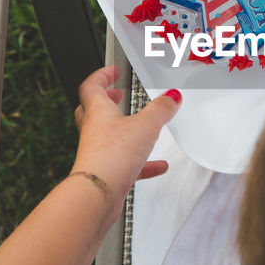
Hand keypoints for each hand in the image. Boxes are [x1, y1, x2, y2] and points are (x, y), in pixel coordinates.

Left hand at [69, 66, 179, 202]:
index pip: (92, 85)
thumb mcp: (145, 126)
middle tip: (117, 95)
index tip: (112, 71)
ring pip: (108, 135)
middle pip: (94, 109)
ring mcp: (98, 152)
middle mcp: (94, 130)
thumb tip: (171, 96)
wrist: (97, 194)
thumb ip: (161, 110)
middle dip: (107, 99)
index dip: (102, 75)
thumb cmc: (110, 157)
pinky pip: (125, 162)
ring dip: (124, 129)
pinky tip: (158, 165)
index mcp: (98, 111)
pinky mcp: (107, 172)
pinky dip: (142, 161)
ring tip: (141, 128)